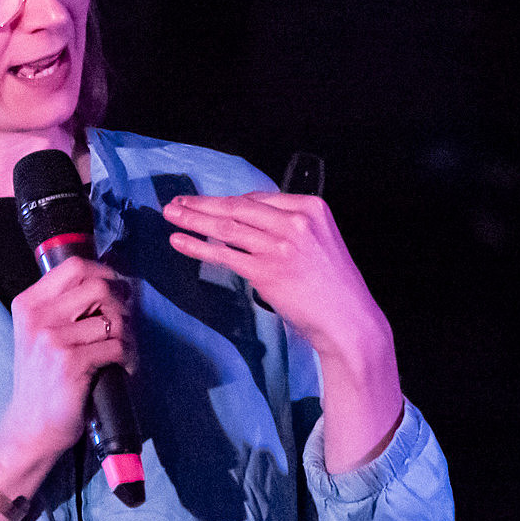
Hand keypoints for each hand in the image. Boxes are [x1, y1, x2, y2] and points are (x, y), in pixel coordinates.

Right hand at [0, 256, 136, 477]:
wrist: (31, 427)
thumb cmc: (43, 380)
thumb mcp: (40, 334)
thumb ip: (65, 307)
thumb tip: (112, 280)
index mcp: (28, 304)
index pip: (75, 266)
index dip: (105, 273)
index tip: (116, 291)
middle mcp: (37, 316)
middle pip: (99, 285)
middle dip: (120, 305)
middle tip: (122, 327)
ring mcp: (52, 339)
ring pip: (113, 317)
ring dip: (126, 336)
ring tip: (121, 352)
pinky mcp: (71, 362)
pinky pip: (116, 346)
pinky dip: (127, 357)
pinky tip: (121, 368)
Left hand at [165, 190, 403, 471]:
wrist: (348, 321)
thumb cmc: (334, 288)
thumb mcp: (319, 243)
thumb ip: (288, 229)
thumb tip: (247, 224)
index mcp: (311, 207)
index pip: (258, 198)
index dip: (226, 200)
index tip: (204, 201)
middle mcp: (295, 221)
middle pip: (238, 207)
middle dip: (202, 204)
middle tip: (176, 202)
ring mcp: (280, 245)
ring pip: (227, 226)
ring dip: (194, 220)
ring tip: (171, 216)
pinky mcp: (266, 270)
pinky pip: (224, 253)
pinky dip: (198, 246)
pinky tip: (180, 242)